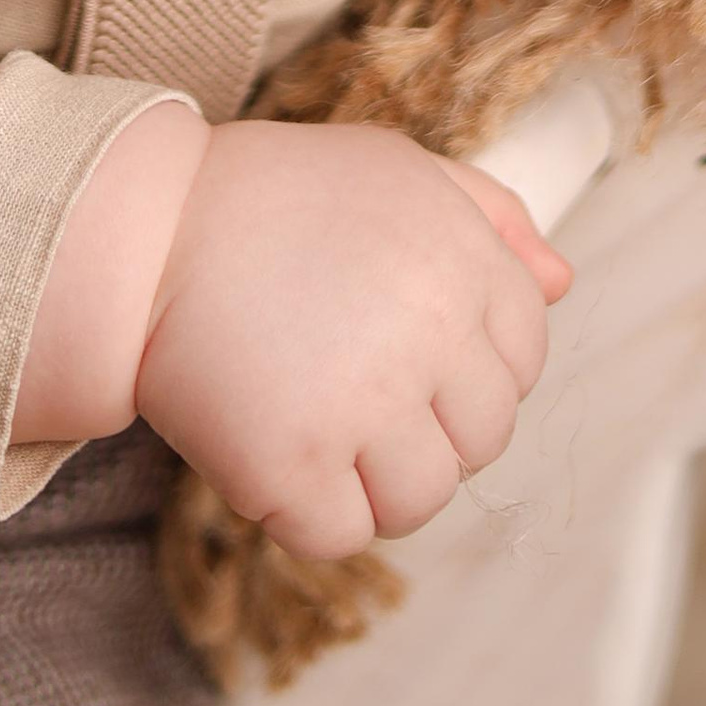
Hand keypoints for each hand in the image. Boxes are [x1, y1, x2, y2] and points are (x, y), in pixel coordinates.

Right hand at [133, 120, 571, 560]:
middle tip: (354, 393)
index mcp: (465, 266)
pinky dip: (309, 515)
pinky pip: (340, 535)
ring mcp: (363, 407)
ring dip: (374, 484)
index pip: (524, 359)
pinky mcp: (292, 464)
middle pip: (481, 440)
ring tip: (317, 429)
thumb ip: (491, 218)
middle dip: (427, 429)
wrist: (143, 228)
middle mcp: (431, 337)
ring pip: (421, 501)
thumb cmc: (270, 196)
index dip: (467, 369)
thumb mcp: (396, 170)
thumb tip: (562, 281)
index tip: (409, 357)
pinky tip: (274, 458)